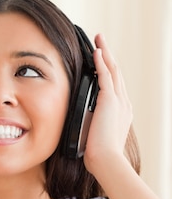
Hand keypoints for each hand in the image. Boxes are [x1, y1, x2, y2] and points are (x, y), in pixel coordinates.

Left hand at [82, 34, 133, 178]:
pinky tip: (96, 51)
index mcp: (120, 112)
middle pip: (115, 73)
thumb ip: (88, 123)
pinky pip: (106, 75)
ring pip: (112, 70)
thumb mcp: (92, 133)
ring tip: (99, 39)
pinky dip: (101, 62)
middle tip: (101, 41)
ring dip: (105, 53)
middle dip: (108, 56)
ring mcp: (118, 100)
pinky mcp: (110, 100)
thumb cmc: (97, 153)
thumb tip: (77, 121)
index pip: (113, 85)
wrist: (105, 159)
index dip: (107, 70)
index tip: (100, 59)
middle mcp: (122, 103)